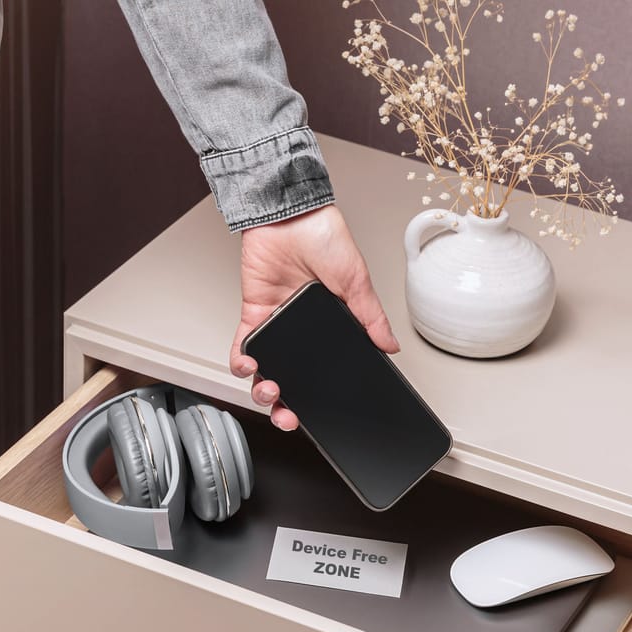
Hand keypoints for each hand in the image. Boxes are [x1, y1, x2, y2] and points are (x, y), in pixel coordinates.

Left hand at [232, 204, 399, 430]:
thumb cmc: (325, 237)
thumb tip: (390, 346)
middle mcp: (301, 330)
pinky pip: (242, 346)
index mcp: (329, 326)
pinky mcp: (254, 313)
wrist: (292, 214)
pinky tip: (248, 366)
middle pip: (292, 379)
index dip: (318, 394)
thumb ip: (371, 317)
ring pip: (265, 370)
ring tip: (270, 392)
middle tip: (289, 416)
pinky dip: (241, 361)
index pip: (323, 370)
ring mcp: (276, 324)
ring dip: (263, 389)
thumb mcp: (357, 282)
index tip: (318, 414)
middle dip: (286, 406)